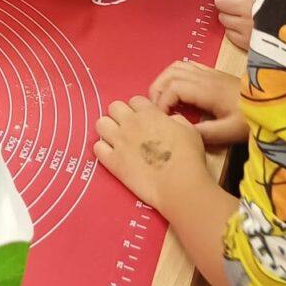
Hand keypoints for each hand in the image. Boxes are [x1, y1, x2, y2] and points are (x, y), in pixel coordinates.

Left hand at [94, 96, 206, 213]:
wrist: (179, 184)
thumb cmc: (189, 157)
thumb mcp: (189, 130)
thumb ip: (175, 120)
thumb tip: (168, 120)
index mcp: (149, 113)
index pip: (134, 100)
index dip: (139, 109)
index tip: (144, 120)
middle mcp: (130, 123)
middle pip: (114, 107)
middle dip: (120, 115)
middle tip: (129, 129)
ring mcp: (119, 141)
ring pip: (100, 123)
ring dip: (108, 129)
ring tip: (117, 140)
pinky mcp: (112, 161)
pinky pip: (97, 148)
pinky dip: (103, 150)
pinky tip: (113, 155)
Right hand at [149, 61, 246, 144]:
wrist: (273, 104)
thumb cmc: (251, 118)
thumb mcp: (230, 132)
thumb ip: (205, 134)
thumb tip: (180, 133)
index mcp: (207, 90)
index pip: (174, 87)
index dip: (162, 102)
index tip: (161, 119)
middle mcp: (205, 76)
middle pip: (170, 73)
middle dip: (157, 90)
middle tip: (155, 110)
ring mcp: (209, 72)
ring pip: (176, 67)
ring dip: (164, 82)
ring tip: (163, 102)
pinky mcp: (213, 73)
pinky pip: (186, 66)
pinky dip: (174, 76)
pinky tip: (177, 93)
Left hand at [214, 0, 260, 51]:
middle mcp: (247, 7)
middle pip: (220, 1)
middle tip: (237, 1)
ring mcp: (246, 26)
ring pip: (223, 18)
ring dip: (231, 15)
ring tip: (245, 14)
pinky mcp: (248, 43)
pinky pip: (229, 34)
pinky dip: (236, 30)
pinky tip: (248, 27)